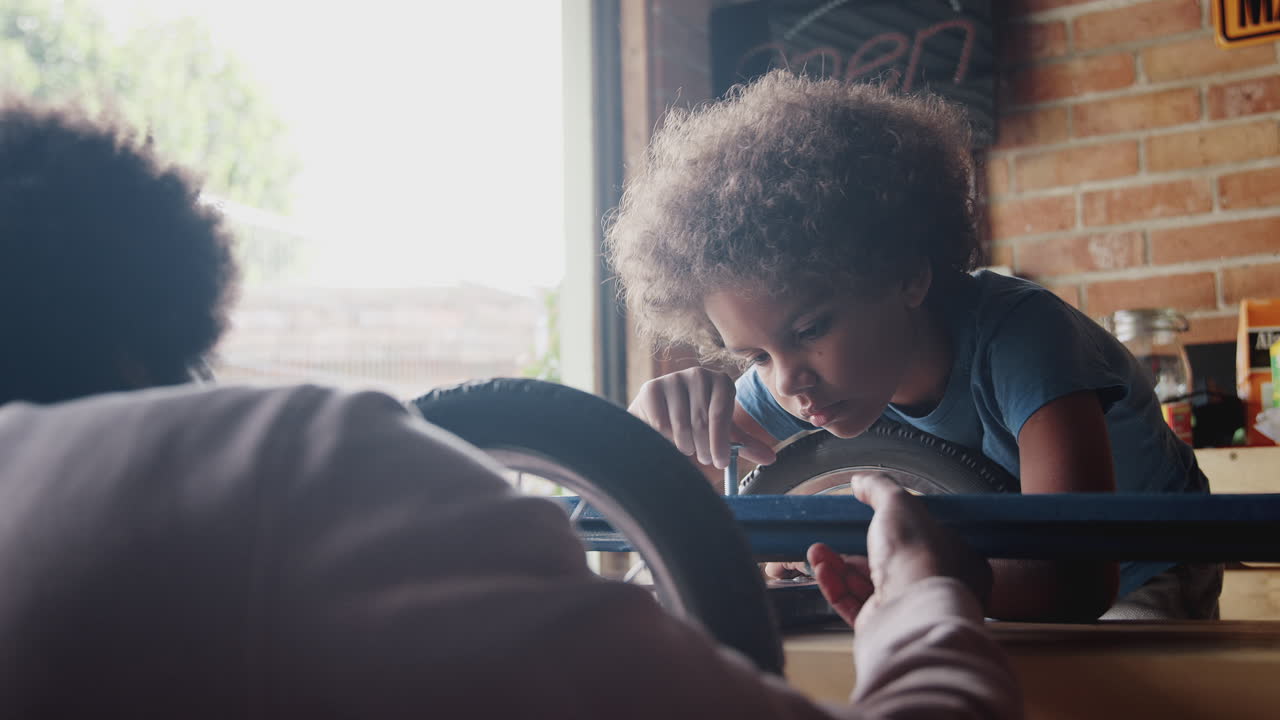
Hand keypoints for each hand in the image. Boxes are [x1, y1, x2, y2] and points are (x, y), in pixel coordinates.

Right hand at [628, 367, 774, 468]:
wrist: (658, 416)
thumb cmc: (696, 424)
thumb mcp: (722, 432)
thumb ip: (744, 444)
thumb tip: (770, 458)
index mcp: (721, 381)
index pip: (721, 414)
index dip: (720, 442)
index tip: (720, 463)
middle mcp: (698, 374)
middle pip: (701, 422)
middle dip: (704, 448)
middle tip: (704, 458)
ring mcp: (673, 379)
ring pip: (682, 427)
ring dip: (685, 446)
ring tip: (686, 447)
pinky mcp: (651, 388)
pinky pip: (662, 425)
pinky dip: (666, 440)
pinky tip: (666, 438)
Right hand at [810, 473, 991, 630]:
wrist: (910, 610)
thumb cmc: (918, 557)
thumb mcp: (899, 504)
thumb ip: (879, 488)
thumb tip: (861, 481)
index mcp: (952, 557)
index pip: (921, 537)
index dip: (892, 526)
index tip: (867, 517)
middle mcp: (931, 585)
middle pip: (887, 562)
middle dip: (853, 547)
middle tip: (833, 536)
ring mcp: (906, 608)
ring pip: (866, 584)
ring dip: (838, 565)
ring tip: (817, 552)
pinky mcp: (883, 626)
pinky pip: (854, 604)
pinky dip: (835, 586)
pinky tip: (821, 569)